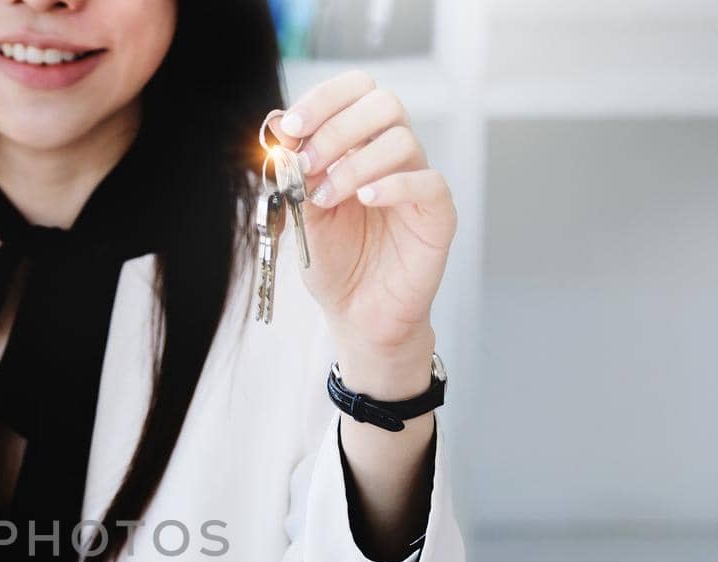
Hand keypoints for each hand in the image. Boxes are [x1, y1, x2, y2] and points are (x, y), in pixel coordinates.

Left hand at [267, 71, 455, 373]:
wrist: (356, 314)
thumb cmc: (334, 262)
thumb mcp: (303, 214)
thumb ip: (295, 173)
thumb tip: (280, 127)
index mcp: (360, 145)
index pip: (356, 92)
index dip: (324, 99)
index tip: (291, 127)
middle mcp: (392, 155)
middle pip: (384, 103)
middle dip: (338, 128)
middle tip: (308, 164)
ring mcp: (417, 181)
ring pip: (402, 140)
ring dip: (354, 163)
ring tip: (326, 198)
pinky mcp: (436, 214)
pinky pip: (427, 183)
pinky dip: (393, 185)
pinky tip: (364, 199)